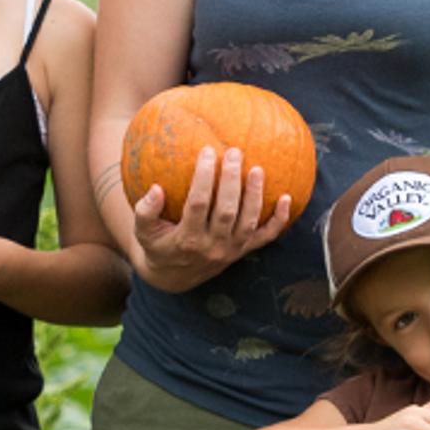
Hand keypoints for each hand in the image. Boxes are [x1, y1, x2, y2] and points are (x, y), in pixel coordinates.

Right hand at [131, 145, 295, 289]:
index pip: (198, 204)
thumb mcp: (142, 232)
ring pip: (248, 222)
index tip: (206, 151)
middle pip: (227, 211)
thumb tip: (156, 189)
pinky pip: (266, 237)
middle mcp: (212, 247)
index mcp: (187, 240)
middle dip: (232, 180)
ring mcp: (231, 251)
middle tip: (235, 152)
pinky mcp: (243, 252)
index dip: (203, 178)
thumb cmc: (157, 245)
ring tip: (258, 169)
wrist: (174, 278)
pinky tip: (287, 197)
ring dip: (255, 196)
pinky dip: (279, 220)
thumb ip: (145, 211)